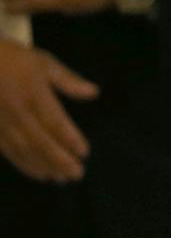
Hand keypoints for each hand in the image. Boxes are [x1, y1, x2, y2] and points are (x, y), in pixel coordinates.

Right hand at [0, 39, 96, 182]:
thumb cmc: (15, 59)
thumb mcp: (44, 62)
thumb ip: (68, 80)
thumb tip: (94, 93)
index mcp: (34, 94)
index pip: (55, 122)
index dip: (69, 139)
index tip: (84, 153)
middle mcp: (18, 112)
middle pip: (40, 141)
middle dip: (59, 160)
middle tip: (76, 174)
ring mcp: (1, 123)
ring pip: (23, 150)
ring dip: (42, 166)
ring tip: (59, 178)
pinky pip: (7, 151)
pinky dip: (23, 164)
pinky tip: (36, 172)